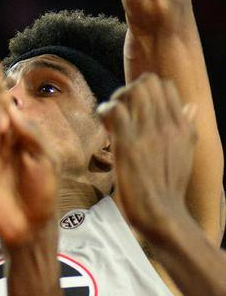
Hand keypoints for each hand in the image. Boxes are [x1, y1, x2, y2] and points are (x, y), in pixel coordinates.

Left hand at [99, 74, 197, 241]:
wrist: (162, 214)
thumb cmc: (169, 187)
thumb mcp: (186, 152)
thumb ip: (186, 126)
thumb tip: (191, 107)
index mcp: (182, 125)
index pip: (165, 85)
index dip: (146, 91)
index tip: (135, 109)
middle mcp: (167, 124)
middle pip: (147, 82)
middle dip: (128, 91)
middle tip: (120, 111)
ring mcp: (148, 133)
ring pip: (131, 91)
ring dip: (116, 99)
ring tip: (111, 118)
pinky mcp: (128, 144)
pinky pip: (114, 110)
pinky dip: (105, 111)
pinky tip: (104, 126)